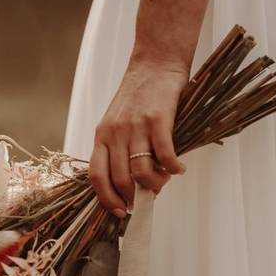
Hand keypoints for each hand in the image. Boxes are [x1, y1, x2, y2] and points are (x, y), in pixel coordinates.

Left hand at [89, 58, 187, 215]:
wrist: (155, 63)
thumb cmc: (138, 97)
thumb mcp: (117, 122)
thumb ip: (118, 149)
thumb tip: (131, 184)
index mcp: (101, 136)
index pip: (97, 176)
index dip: (107, 199)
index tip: (120, 212)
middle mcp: (114, 133)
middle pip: (120, 179)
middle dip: (135, 196)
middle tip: (149, 198)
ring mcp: (135, 126)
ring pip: (141, 171)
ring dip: (155, 183)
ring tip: (164, 181)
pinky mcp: (158, 118)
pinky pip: (164, 154)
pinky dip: (173, 168)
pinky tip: (179, 169)